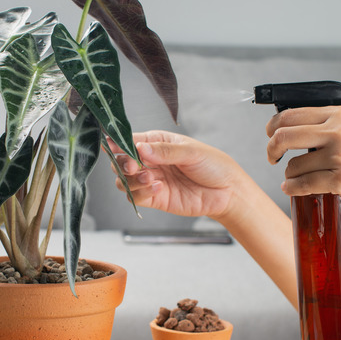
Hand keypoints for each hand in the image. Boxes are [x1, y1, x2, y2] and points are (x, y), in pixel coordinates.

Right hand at [107, 130, 245, 219]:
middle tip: (133, 166)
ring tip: (150, 177)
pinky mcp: (155, 198)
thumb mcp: (191, 152)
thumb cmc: (213, 165)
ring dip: (132, 180)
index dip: (119, 143)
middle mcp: (150, 161)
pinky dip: (142, 193)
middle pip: (121, 162)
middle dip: (122, 163)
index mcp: (157, 142)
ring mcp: (151, 180)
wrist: (227, 192)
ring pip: (124, 181)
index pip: (130, 141)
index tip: (112, 145)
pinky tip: (158, 187)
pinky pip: (137, 197)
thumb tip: (141, 148)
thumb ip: (165, 151)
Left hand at [265, 106, 340, 220]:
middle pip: (284, 136)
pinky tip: (291, 190)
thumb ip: (328, 127)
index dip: (272, 128)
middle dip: (271, 149)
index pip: (290, 115)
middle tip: (272, 158)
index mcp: (339, 116)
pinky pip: (303, 184)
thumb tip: (289, 128)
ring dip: (289, 175)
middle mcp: (339, 131)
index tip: (270, 137)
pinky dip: (293, 189)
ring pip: (293, 165)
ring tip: (297, 180)